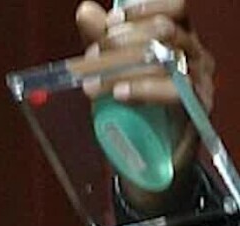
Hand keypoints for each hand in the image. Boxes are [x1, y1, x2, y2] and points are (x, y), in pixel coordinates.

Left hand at [76, 0, 215, 210]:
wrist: (150, 152)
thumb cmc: (136, 105)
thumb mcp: (113, 68)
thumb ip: (102, 40)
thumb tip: (85, 10)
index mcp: (179, 37)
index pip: (174, 8)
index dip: (144, 9)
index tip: (110, 22)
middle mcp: (194, 53)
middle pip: (165, 30)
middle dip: (122, 41)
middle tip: (91, 58)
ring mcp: (199, 79)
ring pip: (165, 58)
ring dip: (121, 68)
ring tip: (91, 84)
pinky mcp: (197, 106)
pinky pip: (174, 90)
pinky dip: (142, 89)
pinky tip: (119, 94)